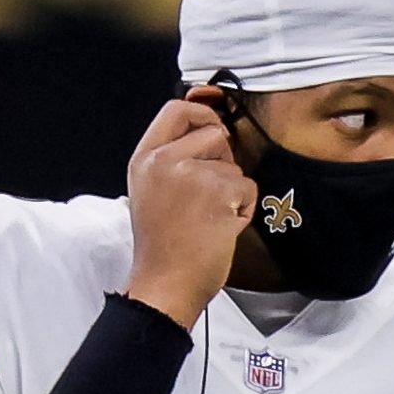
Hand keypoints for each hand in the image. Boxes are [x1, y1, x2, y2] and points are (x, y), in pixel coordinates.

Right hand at [125, 96, 256, 328]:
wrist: (164, 283)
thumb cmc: (161, 248)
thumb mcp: (149, 191)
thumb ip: (169, 160)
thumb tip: (204, 136)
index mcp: (145, 159)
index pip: (176, 110)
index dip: (202, 113)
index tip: (214, 125)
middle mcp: (165, 161)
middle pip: (214, 133)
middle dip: (222, 160)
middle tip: (207, 194)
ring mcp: (192, 175)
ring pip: (234, 166)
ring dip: (232, 192)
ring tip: (209, 218)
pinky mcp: (218, 193)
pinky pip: (248, 189)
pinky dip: (243, 210)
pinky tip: (221, 227)